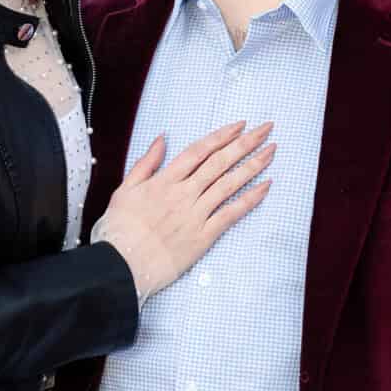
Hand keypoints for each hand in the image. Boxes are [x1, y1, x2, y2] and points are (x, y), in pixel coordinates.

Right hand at [97, 120, 274, 300]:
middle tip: (266, 129)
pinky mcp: (203, 237)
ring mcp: (195, 215)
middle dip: (245, 143)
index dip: (221, 136)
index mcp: (164, 181)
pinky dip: (250, 199)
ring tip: (271, 152)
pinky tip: (265, 187)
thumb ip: (145, 163)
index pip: (199, 151)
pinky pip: (231, 214)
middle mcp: (183, 194)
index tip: (240, 125)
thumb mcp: (124, 190)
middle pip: (220, 162)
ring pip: (229, 184)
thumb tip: (162, 139)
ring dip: (253, 165)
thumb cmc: (118, 230)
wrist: (121, 265)